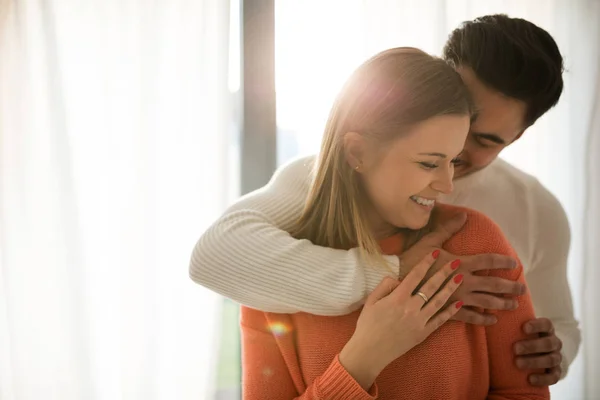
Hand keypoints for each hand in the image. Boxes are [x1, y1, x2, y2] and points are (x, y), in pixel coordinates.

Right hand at [339, 251, 463, 389]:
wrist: (370, 352)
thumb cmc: (367, 325)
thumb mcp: (370, 301)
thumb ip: (384, 286)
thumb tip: (398, 279)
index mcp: (398, 298)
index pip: (415, 275)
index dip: (426, 262)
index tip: (435, 252)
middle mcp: (411, 308)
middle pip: (432, 286)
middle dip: (445, 272)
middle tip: (456, 261)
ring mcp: (420, 321)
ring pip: (439, 301)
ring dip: (451, 288)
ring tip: (460, 278)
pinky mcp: (423, 333)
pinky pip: (440, 320)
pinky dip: (450, 311)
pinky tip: (459, 303)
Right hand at [398, 212, 523, 325]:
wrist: (397, 281)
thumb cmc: (412, 259)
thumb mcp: (430, 241)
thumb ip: (448, 229)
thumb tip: (464, 215)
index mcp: (460, 263)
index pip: (488, 262)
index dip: (503, 261)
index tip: (514, 263)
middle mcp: (463, 281)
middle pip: (493, 285)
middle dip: (510, 287)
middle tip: (523, 289)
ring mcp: (457, 297)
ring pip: (486, 302)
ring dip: (502, 304)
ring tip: (514, 305)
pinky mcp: (448, 310)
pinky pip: (470, 317)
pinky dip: (482, 319)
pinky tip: (491, 320)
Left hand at [514, 318, 562, 385]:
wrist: (539, 355)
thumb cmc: (524, 338)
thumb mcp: (520, 329)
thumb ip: (511, 323)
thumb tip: (491, 312)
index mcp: (546, 330)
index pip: (546, 324)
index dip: (537, 325)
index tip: (523, 328)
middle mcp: (554, 343)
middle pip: (548, 343)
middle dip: (531, 346)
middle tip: (514, 348)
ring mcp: (556, 358)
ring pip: (551, 359)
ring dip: (534, 362)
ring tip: (517, 363)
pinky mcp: (556, 372)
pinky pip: (554, 377)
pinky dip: (542, 378)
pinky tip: (529, 379)